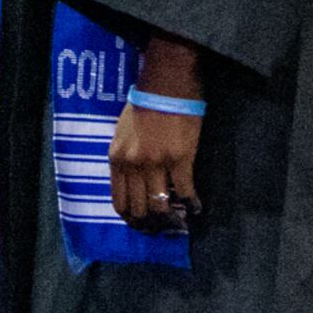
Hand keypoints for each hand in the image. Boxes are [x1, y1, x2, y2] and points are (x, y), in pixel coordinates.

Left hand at [108, 36, 203, 230]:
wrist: (165, 85)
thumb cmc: (144, 105)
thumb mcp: (122, 134)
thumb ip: (125, 158)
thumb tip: (133, 182)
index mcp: (117, 159)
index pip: (119, 200)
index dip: (130, 217)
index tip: (140, 223)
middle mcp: (134, 165)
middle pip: (139, 208)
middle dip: (150, 223)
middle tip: (161, 228)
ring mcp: (157, 164)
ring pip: (161, 205)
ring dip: (171, 217)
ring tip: (179, 221)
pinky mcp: (180, 160)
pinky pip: (185, 191)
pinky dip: (191, 203)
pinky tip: (195, 207)